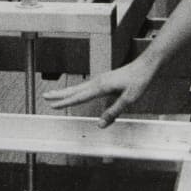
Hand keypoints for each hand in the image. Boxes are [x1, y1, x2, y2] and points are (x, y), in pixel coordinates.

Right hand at [42, 55, 157, 127]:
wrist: (146, 65)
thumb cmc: (139, 81)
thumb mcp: (128, 100)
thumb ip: (113, 112)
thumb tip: (100, 125)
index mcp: (101, 86)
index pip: (79, 97)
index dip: (65, 102)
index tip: (52, 106)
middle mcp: (98, 81)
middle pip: (74, 90)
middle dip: (59, 94)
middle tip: (45, 97)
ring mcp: (100, 79)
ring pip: (79, 87)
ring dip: (66, 91)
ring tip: (55, 94)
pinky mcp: (105, 79)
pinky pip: (86, 86)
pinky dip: (76, 90)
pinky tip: (76, 92)